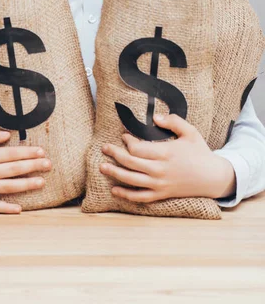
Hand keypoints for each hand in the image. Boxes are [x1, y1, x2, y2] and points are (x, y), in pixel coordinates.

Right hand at [0, 127, 50, 213]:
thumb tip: (8, 136)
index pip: (12, 154)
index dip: (28, 153)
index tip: (41, 151)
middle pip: (14, 170)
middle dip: (33, 167)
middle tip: (49, 164)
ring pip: (8, 188)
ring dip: (26, 185)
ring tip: (42, 182)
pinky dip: (6, 209)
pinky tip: (20, 209)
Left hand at [100, 113, 235, 202]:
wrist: (213, 178)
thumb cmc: (200, 152)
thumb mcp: (190, 132)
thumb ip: (173, 121)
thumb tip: (155, 117)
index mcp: (166, 153)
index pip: (138, 148)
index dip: (128, 141)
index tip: (124, 135)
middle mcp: (160, 170)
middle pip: (131, 163)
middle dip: (115, 154)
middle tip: (104, 147)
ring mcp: (160, 184)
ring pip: (132, 180)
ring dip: (115, 173)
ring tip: (102, 166)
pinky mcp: (162, 194)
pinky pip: (140, 197)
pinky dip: (126, 195)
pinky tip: (114, 190)